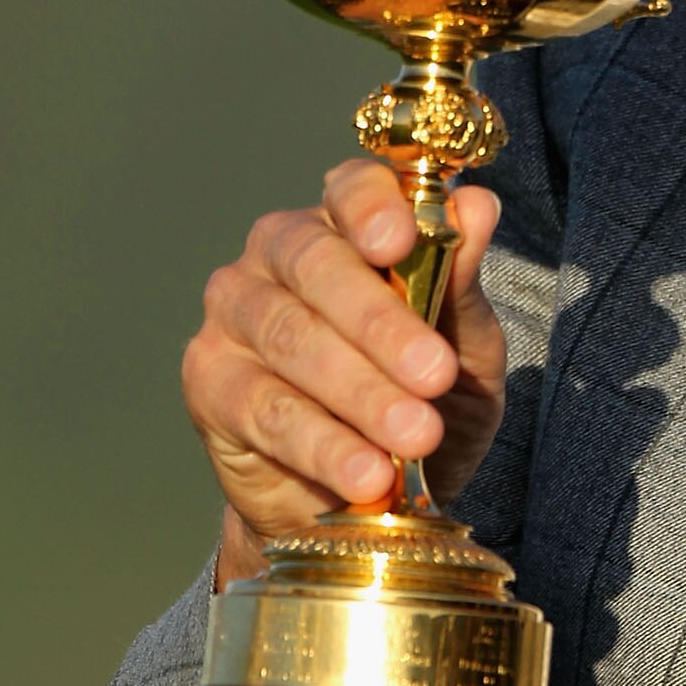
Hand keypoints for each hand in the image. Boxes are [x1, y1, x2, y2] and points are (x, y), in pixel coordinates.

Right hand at [182, 157, 506, 578]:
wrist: (373, 496)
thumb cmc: (423, 400)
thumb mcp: (464, 347)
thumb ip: (461, 281)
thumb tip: (476, 204)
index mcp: (345, 225)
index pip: (351, 190)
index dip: (372, 209)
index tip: (401, 242)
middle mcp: (277, 254)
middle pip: (318, 266)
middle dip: (381, 324)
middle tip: (435, 374)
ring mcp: (234, 314)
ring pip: (293, 341)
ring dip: (362, 393)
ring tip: (417, 436)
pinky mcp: (208, 381)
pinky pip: (266, 409)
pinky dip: (323, 445)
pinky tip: (367, 474)